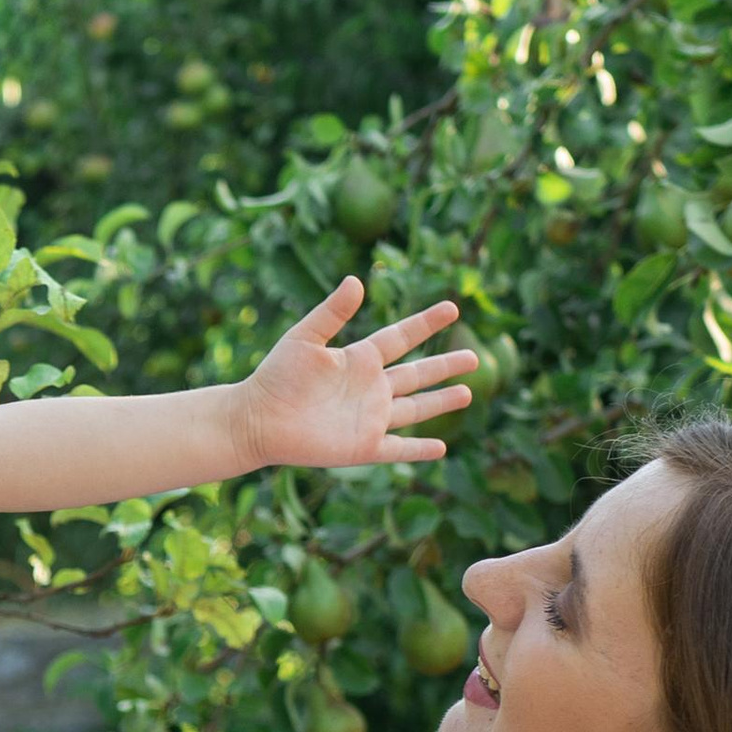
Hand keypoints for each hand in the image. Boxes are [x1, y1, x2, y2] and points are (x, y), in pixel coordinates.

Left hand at [234, 278, 479, 471]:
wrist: (256, 420)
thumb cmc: (275, 377)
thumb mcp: (304, 338)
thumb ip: (332, 312)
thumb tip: (356, 280)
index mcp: (359, 360)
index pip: (402, 338)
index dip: (426, 323)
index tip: (452, 308)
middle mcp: (370, 389)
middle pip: (417, 374)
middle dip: (445, 366)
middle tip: (475, 358)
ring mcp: (369, 418)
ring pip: (415, 409)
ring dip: (441, 402)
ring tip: (468, 392)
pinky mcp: (362, 446)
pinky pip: (398, 449)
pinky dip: (418, 450)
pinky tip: (441, 449)